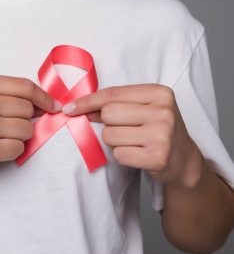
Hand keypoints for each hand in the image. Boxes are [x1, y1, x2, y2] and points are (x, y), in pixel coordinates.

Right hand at [0, 74, 61, 184]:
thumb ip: (4, 95)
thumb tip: (42, 104)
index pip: (26, 87)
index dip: (44, 98)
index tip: (53, 107)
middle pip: (28, 109)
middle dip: (24, 121)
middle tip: (4, 128)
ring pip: (27, 129)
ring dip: (18, 138)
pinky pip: (19, 148)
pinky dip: (12, 152)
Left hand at [61, 84, 203, 187]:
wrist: (184, 160)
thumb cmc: (157, 129)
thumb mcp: (143, 108)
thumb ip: (115, 103)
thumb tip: (77, 107)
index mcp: (160, 93)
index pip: (112, 94)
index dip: (87, 101)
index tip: (69, 108)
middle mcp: (163, 111)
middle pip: (108, 114)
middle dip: (108, 124)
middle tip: (125, 130)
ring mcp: (162, 135)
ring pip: (110, 135)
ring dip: (114, 141)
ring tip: (134, 142)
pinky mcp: (158, 157)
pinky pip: (119, 154)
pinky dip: (122, 155)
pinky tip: (138, 154)